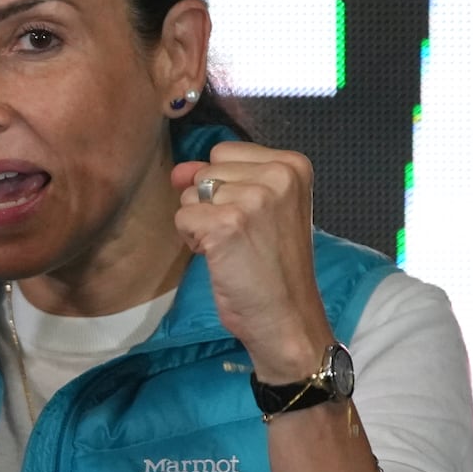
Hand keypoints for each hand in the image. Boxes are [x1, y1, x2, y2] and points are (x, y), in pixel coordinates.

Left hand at [170, 141, 333, 381]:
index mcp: (293, 165)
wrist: (287, 318)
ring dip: (201, 224)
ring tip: (234, 249)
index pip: (224, 152)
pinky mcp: (227, 224)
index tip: (252, 219)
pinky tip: (222, 259)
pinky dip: (193, 241)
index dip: (225, 188)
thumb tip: (179, 170)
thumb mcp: (261, 210)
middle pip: (206, 172)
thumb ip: (223, 180)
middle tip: (243, 239)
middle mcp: (277, 175)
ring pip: (190, 194)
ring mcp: (253, 198)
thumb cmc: (274, 269)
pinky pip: (183, 218)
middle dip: (212, 205)